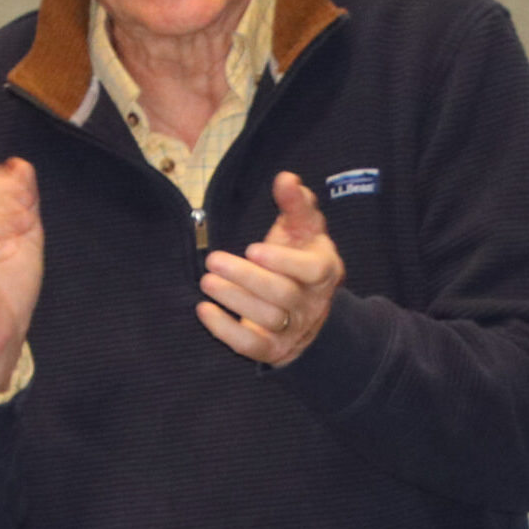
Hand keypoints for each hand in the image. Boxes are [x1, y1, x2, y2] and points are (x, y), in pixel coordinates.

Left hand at [197, 172, 344, 365]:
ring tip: (207, 281)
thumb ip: (296, 204)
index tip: (252, 249)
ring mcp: (293, 329)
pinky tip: (204, 310)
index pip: (311, 271)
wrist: (308, 312)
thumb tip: (286, 178)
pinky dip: (225, 330)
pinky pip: (250, 347)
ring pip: (267, 320)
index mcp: (324, 271)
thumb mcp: (303, 230)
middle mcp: (312, 303)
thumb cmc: (300, 260)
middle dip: (246, 278)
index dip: (283, 262)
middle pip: (282, 295)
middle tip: (213, 261)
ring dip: (234, 300)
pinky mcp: (273, 349)